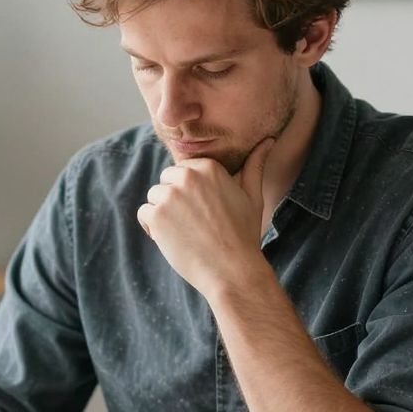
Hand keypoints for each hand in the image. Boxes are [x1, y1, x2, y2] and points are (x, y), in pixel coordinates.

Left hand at [137, 137, 274, 296]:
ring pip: (154, 198)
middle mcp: (187, 176)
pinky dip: (153, 228)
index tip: (205, 212)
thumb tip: (268, 140)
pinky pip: (144, 214)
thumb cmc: (244, 235)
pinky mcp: (156, 216)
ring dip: (163, 215)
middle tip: (196, 224)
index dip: (190, 193)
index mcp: (208, 167)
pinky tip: (174, 240)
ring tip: (187, 233)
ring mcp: (170, 195)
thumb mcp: (252, 196)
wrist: (233, 271)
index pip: (182, 172)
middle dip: (174, 201)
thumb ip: (254, 166)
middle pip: (166, 181)